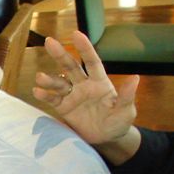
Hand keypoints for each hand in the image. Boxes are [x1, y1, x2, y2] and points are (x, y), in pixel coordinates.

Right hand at [33, 31, 139, 145]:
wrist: (106, 139)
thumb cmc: (119, 122)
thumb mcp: (126, 112)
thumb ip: (127, 96)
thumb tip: (135, 78)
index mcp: (99, 82)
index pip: (92, 62)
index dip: (85, 48)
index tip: (76, 34)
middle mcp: (84, 85)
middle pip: (71, 67)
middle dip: (60, 55)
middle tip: (49, 42)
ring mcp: (72, 95)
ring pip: (59, 83)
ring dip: (49, 79)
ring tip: (40, 77)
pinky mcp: (64, 107)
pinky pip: (53, 99)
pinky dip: (45, 95)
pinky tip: (37, 91)